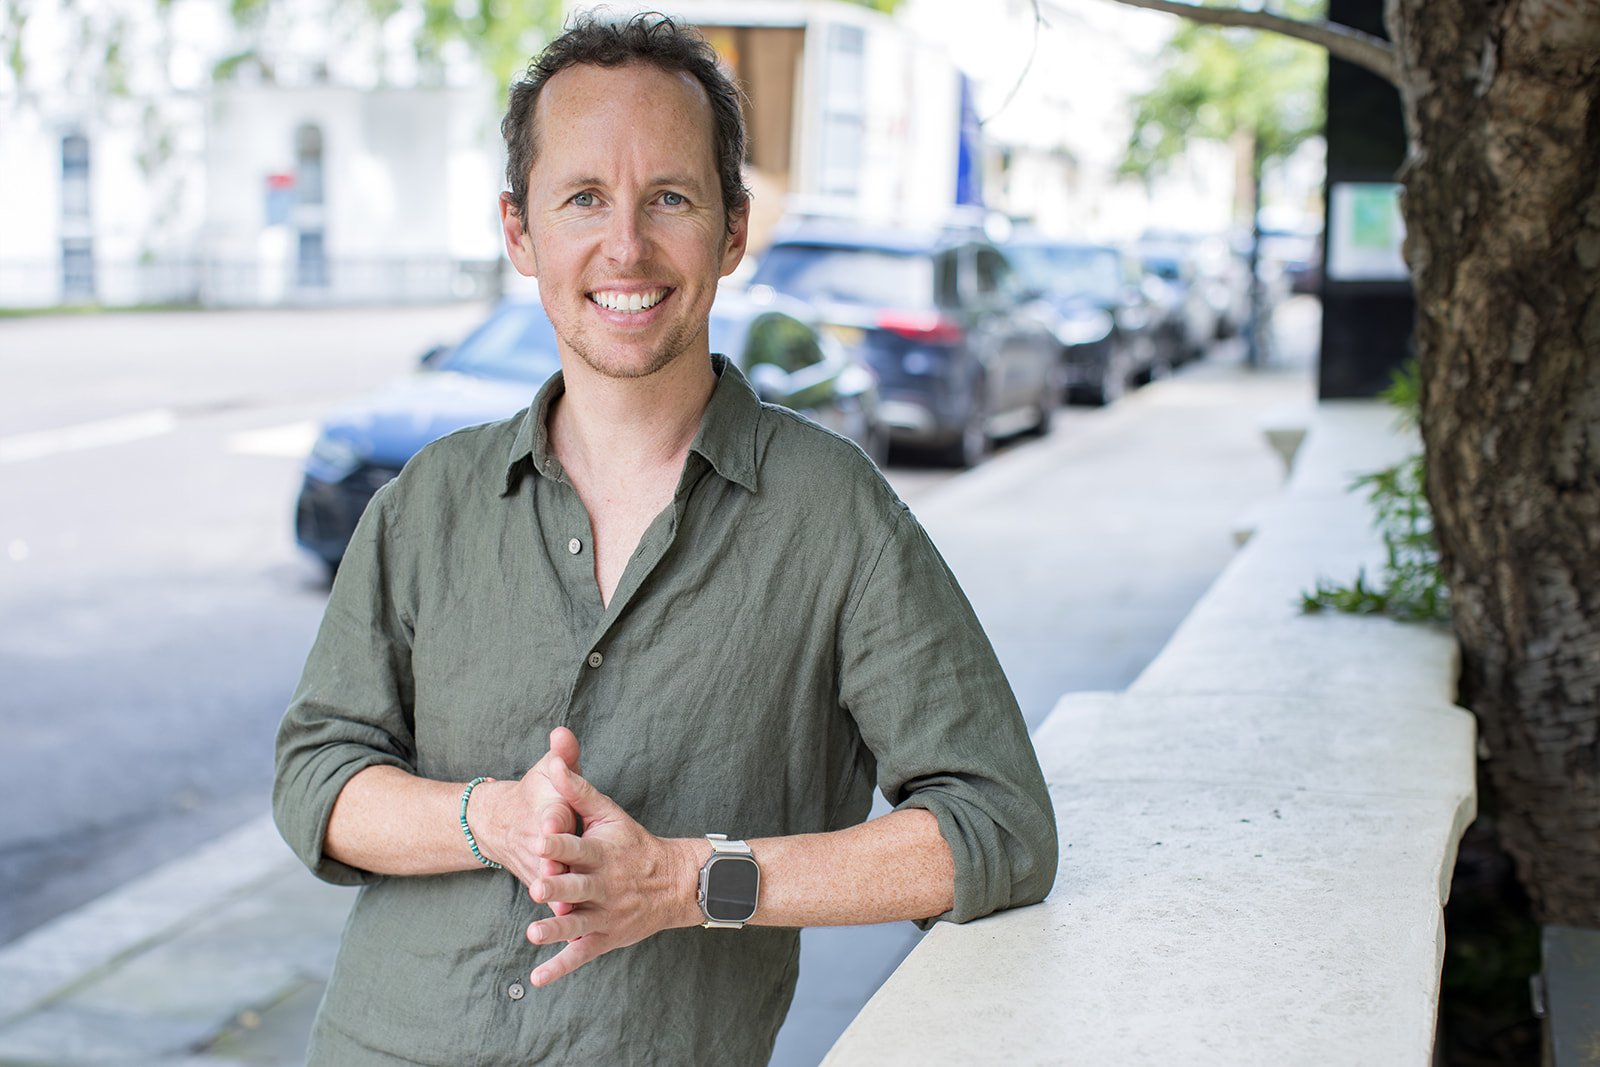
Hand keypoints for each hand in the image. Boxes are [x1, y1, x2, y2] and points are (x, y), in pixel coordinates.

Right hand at [470, 727, 581, 915]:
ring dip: (554, 897)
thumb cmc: (537, 793)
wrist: (499, 824)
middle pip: (547, 854)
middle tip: (558, 873)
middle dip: (552, 862)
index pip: (549, 816)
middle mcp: (537, 843)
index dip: (551, 820)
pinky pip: (548, 904)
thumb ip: (562, 754)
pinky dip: (556, 918)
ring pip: (546, 884)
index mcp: (545, 812)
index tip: (553, 824)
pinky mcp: (540, 887)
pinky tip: (572, 934)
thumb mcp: (547, 770)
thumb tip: (563, 730)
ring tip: (569, 912)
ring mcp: (537, 867)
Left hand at [524, 759, 700, 986]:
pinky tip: (537, 978)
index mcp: (603, 853)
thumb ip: (578, 792)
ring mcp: (606, 915)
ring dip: (557, 930)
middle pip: (579, 887)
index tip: (539, 836)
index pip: (580, 846)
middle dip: (558, 887)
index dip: (561, 841)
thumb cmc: (633, 843)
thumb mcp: (610, 814)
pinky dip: (560, 968)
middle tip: (536, 886)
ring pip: (579, 924)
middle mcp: (605, 886)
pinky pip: (581, 955)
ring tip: (534, 933)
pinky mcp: (605, 938)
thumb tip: (554, 763)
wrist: (675, 882)